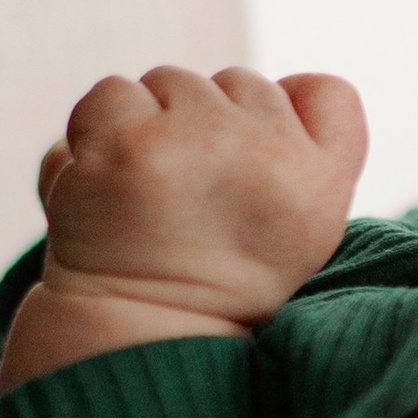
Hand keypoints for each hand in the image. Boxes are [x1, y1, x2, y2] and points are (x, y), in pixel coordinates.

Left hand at [0, 68, 367, 386]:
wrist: (131, 338)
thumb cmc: (220, 280)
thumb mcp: (307, 228)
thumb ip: (322, 143)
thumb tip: (292, 79)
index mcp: (321, 180)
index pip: (324, 91)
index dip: (280, 123)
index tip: (246, 182)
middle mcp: (265, 153)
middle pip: (233, 83)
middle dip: (205, 130)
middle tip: (188, 203)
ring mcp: (191, 142)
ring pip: (166, 82)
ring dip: (147, 127)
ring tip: (142, 196)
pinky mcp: (122, 144)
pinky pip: (109, 95)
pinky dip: (93, 137)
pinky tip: (101, 188)